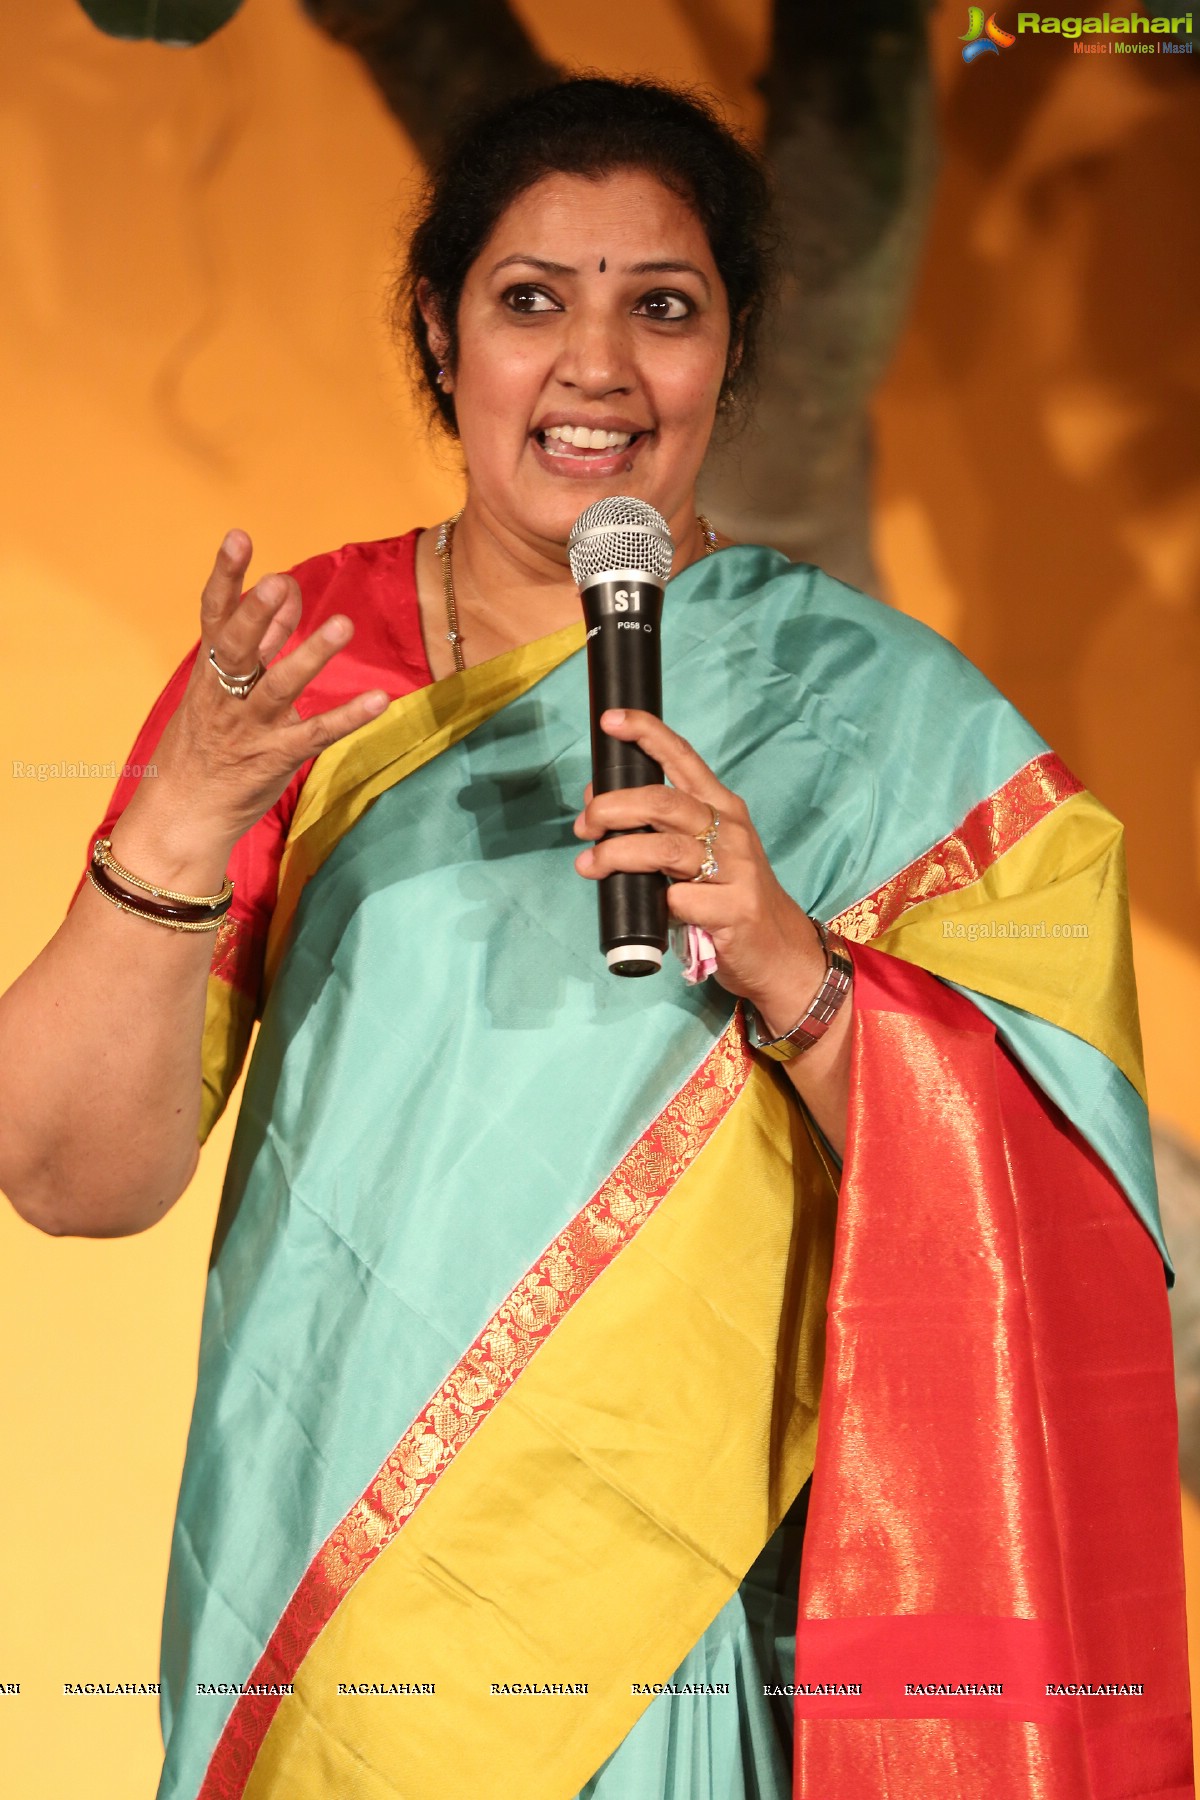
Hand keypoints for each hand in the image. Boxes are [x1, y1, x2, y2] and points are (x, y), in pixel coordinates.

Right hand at [126, 531, 389, 858]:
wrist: (183, 811)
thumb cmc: (208, 740)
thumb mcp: (225, 683)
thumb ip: (263, 636)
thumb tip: (290, 588)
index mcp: (212, 669)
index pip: (215, 614)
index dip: (226, 575)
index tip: (238, 536)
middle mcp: (227, 694)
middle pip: (238, 647)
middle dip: (257, 613)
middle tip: (278, 580)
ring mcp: (252, 726)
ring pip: (280, 687)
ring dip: (310, 656)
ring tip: (343, 626)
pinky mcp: (278, 756)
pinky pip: (316, 734)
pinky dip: (348, 716)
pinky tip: (379, 700)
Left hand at [573, 709, 824, 1035]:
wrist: (779, 951)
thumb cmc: (730, 897)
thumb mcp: (699, 853)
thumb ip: (657, 828)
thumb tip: (598, 802)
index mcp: (722, 808)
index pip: (684, 758)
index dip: (647, 734)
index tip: (612, 721)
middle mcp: (731, 830)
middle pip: (663, 802)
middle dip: (613, 808)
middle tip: (584, 825)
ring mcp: (736, 870)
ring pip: (664, 850)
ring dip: (617, 854)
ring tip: (589, 864)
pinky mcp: (734, 910)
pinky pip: (679, 901)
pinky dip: (656, 903)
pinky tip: (650, 909)